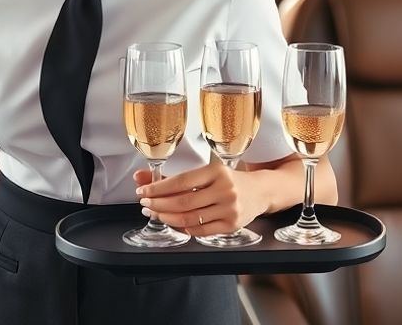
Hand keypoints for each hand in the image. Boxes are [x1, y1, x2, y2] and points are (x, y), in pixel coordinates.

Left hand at [133, 160, 265, 236]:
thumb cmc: (229, 180)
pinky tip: (174, 223)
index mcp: (217, 171)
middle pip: (182, 202)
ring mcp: (229, 209)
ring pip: (189, 218)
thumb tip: (140, 177)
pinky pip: (200, 230)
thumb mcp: (206, 172)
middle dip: (159, 205)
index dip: (158, 188)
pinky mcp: (231, 225)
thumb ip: (173, 176)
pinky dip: (183, 228)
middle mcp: (225, 189)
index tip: (143, 192)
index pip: (181, 181)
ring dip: (167, 218)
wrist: (260, 191)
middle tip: (145, 206)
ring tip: (156, 214)